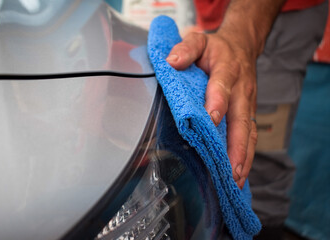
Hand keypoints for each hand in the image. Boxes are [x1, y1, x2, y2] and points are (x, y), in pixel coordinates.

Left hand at [166, 32, 257, 188]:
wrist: (243, 46)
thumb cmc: (217, 48)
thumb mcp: (200, 40)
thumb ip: (186, 48)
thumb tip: (172, 61)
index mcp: (227, 70)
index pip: (222, 87)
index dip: (217, 102)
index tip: (211, 119)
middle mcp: (242, 89)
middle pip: (241, 119)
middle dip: (236, 145)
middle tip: (231, 168)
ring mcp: (248, 103)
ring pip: (248, 132)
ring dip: (244, 156)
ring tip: (236, 179)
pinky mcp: (250, 112)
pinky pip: (250, 134)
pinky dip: (246, 155)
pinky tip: (239, 173)